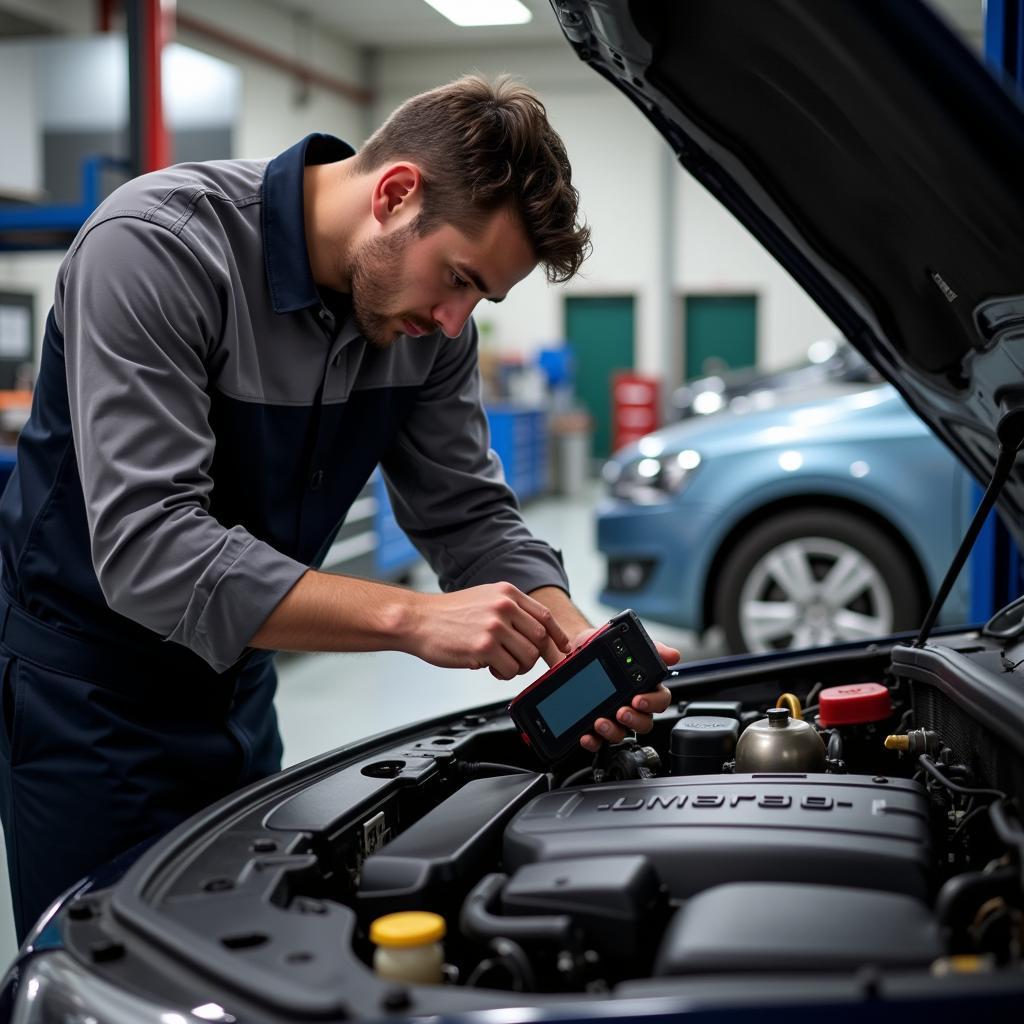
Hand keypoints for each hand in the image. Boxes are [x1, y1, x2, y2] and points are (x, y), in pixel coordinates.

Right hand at [407, 583, 570, 679]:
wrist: (416, 620)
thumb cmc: (447, 614)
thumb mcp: (484, 599)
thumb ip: (509, 611)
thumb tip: (535, 634)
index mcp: (506, 593)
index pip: (544, 615)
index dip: (557, 635)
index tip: (564, 648)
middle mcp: (504, 606)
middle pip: (540, 638)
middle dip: (532, 655)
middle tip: (517, 661)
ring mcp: (495, 627)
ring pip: (528, 657)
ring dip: (517, 667)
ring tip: (498, 663)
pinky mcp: (484, 647)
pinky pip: (509, 669)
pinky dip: (502, 673)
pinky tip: (487, 666)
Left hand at [575, 632, 679, 751]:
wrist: (572, 650)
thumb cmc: (602, 647)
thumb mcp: (624, 642)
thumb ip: (652, 648)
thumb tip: (673, 655)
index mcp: (645, 688)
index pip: (660, 701)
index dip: (653, 703)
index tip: (639, 700)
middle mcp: (633, 707)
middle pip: (644, 722)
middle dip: (633, 719)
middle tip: (621, 712)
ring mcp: (615, 719)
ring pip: (622, 733)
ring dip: (612, 731)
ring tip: (600, 722)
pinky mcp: (596, 728)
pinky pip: (599, 742)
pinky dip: (593, 741)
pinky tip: (586, 735)